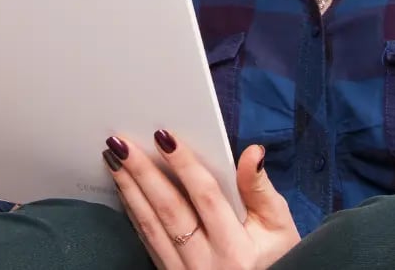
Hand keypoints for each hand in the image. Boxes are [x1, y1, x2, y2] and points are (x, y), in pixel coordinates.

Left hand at [102, 130, 299, 269]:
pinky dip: (133, 212)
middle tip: (121, 142)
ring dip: (129, 189)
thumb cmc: (275, 261)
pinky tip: (124, 190)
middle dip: (143, 173)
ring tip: (114, 159)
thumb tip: (252, 153)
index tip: (164, 136)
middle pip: (169, 209)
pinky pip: (147, 241)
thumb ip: (261, 190)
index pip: (206, 197)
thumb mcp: (280, 228)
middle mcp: (205, 263)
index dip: (185, 165)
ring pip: (150, 225)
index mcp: (236, 248)